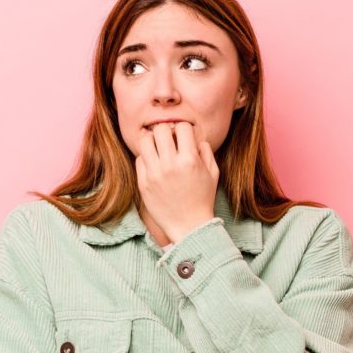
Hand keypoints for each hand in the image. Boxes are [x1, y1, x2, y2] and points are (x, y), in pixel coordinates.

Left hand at [135, 121, 218, 242]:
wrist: (189, 226)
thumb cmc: (203, 199)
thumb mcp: (213, 173)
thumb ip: (205, 150)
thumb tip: (195, 137)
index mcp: (189, 160)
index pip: (182, 126)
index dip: (184, 129)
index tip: (184, 137)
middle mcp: (170, 165)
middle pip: (160, 129)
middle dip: (166, 131)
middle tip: (169, 140)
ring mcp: (154, 174)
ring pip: (145, 140)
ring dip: (153, 141)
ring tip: (159, 149)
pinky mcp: (143, 183)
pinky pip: (139, 158)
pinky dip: (147, 157)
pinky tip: (154, 164)